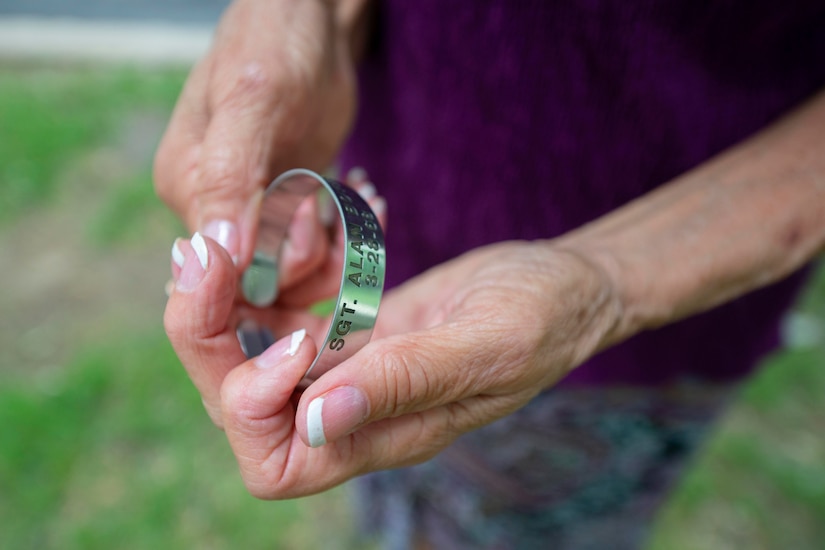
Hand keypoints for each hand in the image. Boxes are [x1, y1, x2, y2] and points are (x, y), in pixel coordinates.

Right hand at [154, 0, 357, 268]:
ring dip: (342, 244)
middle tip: (344, 199)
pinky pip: (320, 251)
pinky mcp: (287, 210)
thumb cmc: (278, 43)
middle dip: (316, 251)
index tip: (314, 208)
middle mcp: (214, 210)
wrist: (314, 23)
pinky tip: (366, 196)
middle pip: (266, 280)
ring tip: (366, 198)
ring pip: (300, 272)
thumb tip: (216, 253)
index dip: (279, 258)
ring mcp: (253, 212)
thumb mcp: (253, 100)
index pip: (226, 271)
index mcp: (188, 188)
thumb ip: (228, 176)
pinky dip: (350, 233)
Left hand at [164, 238, 621, 497]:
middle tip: (200, 256)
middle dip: (207, 337)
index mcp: (383, 435)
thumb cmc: (543, 318)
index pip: (276, 462)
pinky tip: (257, 236)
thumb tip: (317, 420)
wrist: (564, 285)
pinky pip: (278, 317)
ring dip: (218, 303)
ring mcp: (345, 370)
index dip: (254, 405)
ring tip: (211, 243)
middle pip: (240, 405)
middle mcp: (350, 411)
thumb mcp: (486, 346)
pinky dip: (255, 279)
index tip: (295, 333)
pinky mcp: (348, 330)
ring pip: (247, 357)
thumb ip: (406, 382)